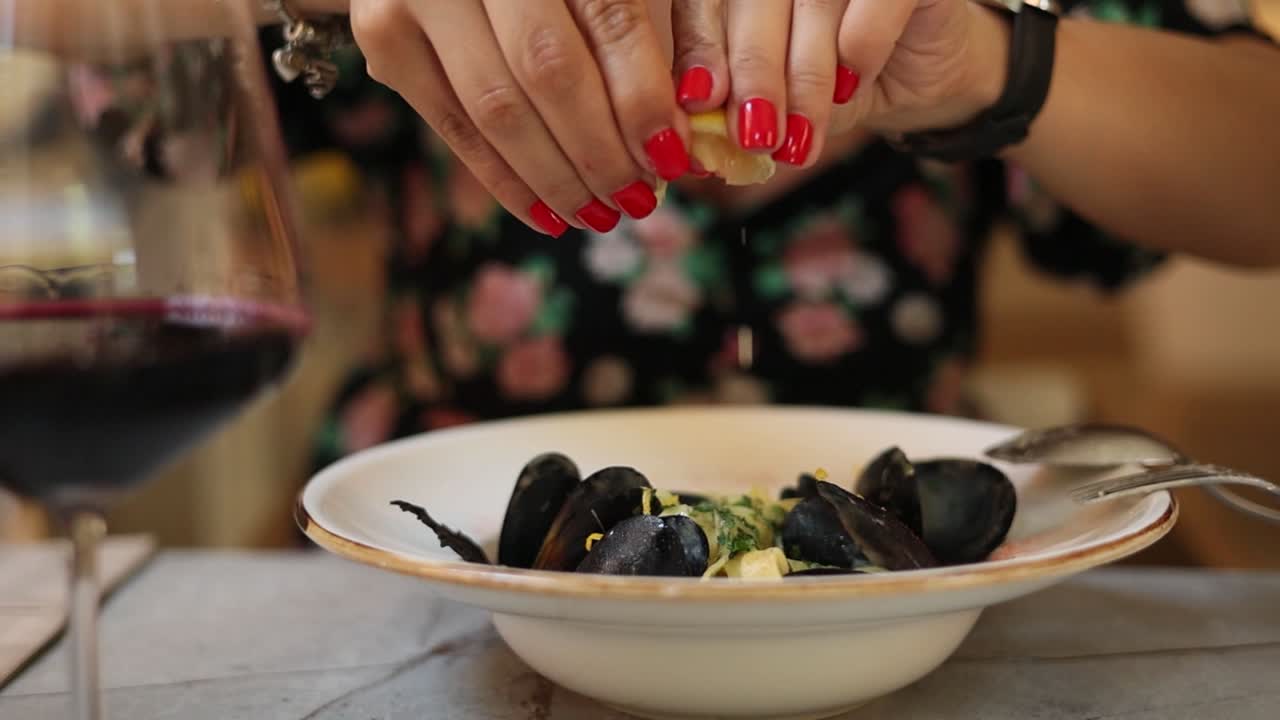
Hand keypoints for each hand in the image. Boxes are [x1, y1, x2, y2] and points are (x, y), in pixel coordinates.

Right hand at [349, 0, 688, 235]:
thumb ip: (650, 33)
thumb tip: (683, 132)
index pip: (610, 18)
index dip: (643, 97)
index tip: (672, 158)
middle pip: (549, 70)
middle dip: (601, 149)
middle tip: (639, 199)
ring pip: (497, 108)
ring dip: (558, 176)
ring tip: (601, 214)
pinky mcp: (383, 36)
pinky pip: (452, 126)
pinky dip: (506, 180)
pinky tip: (549, 214)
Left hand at [670, 0, 1007, 166]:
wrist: (920, 80)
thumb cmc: (836, 87)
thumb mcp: (782, 108)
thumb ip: (741, 114)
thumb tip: (700, 143)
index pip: (707, 1)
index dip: (700, 47)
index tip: (699, 101)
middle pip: (756, 2)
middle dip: (754, 76)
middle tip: (755, 136)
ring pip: (813, 4)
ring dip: (805, 78)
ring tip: (799, 137)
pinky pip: (875, 0)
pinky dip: (859, 48)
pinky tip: (851, 86)